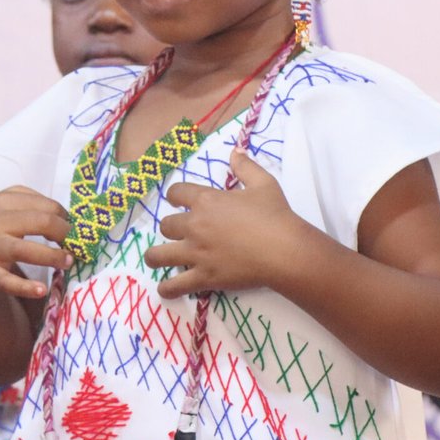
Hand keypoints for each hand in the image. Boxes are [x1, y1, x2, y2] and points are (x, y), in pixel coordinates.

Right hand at [0, 187, 72, 300]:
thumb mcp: (5, 206)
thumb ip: (34, 206)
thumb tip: (71, 219)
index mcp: (5, 200)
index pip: (48, 206)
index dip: (67, 219)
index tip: (76, 230)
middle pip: (41, 222)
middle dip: (65, 234)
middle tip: (76, 246)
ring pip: (25, 250)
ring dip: (52, 257)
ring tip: (68, 262)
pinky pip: (6, 281)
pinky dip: (24, 288)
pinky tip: (42, 290)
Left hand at [145, 150, 308, 296]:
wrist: (284, 250)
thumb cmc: (275, 215)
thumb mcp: (263, 183)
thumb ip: (245, 166)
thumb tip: (234, 151)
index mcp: (206, 201)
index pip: (176, 192)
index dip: (175, 195)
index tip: (178, 200)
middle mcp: (194, 226)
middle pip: (165, 225)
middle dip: (170, 227)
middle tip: (178, 232)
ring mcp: (196, 253)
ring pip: (158, 255)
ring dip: (155, 256)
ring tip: (157, 258)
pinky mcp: (203, 277)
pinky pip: (174, 285)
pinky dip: (167, 288)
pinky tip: (166, 288)